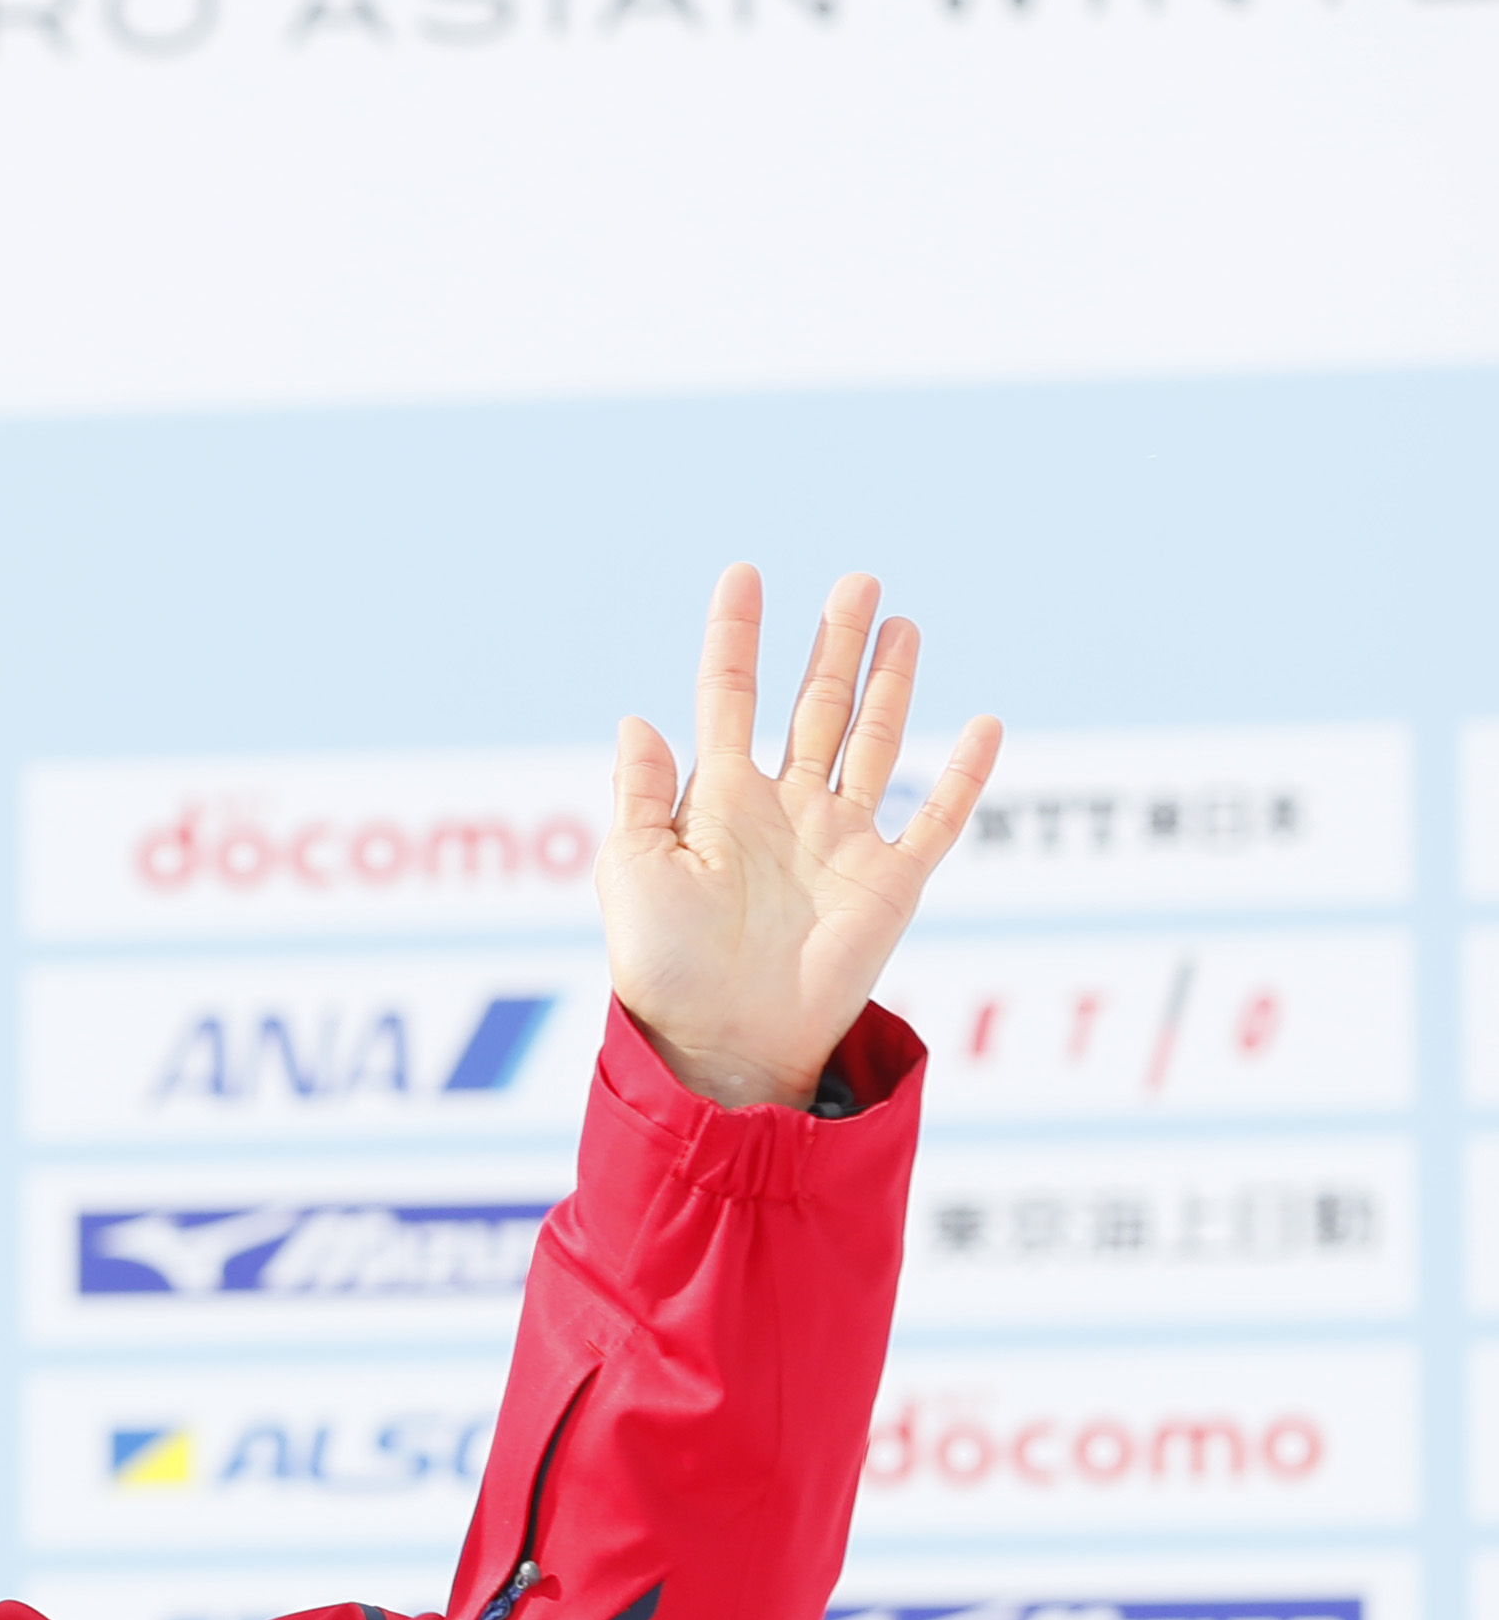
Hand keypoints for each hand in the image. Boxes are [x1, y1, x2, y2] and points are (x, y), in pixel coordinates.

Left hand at [598, 564, 1000, 1111]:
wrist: (719, 1044)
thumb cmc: (663, 968)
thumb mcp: (633, 871)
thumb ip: (641, 796)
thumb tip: (638, 720)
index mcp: (717, 802)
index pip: (726, 699)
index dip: (735, 638)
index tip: (743, 575)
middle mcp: (784, 811)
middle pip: (815, 707)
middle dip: (833, 645)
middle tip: (856, 582)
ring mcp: (841, 842)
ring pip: (874, 744)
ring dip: (889, 685)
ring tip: (901, 623)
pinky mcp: (890, 883)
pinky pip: (937, 820)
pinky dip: (965, 776)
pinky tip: (985, 727)